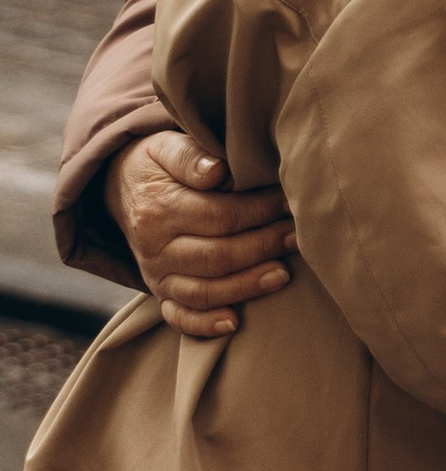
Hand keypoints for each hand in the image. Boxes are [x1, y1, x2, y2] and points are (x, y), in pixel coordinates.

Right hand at [106, 129, 292, 340]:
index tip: (289, 204)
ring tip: (283, 275)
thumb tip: (215, 170)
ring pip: (202, 291)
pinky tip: (234, 323)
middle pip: (216, 256)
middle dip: (262, 247)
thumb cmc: (157, 163)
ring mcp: (155, 274)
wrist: (121, 187)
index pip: (218, 216)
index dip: (259, 212)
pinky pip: (178, 316)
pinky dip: (204, 325)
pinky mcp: (159, 292)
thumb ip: (189, 155)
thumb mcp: (165, 145)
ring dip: (245, 287)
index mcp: (159, 208)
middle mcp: (155, 247)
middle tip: (299, 237)